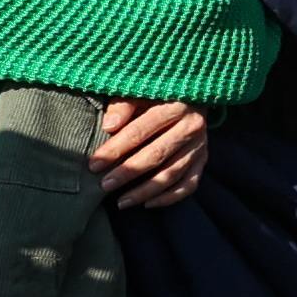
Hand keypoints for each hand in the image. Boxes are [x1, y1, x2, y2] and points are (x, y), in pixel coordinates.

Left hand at [90, 96, 212, 208]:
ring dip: (145, 191)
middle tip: (104, 186)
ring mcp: (200, 146)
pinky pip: (189, 184)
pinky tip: (148, 204)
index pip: (140, 131)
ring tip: (121, 202)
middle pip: (157, 155)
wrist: (191, 96)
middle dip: (127, 172)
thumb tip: (109, 125)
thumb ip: (124, 105)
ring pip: (172, 174)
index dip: (115, 149)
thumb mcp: (140, 92)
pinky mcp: (203, 160)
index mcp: (175, 106)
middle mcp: (192, 127)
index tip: (94, 164)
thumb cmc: (156, 95)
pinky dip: (170, 197)